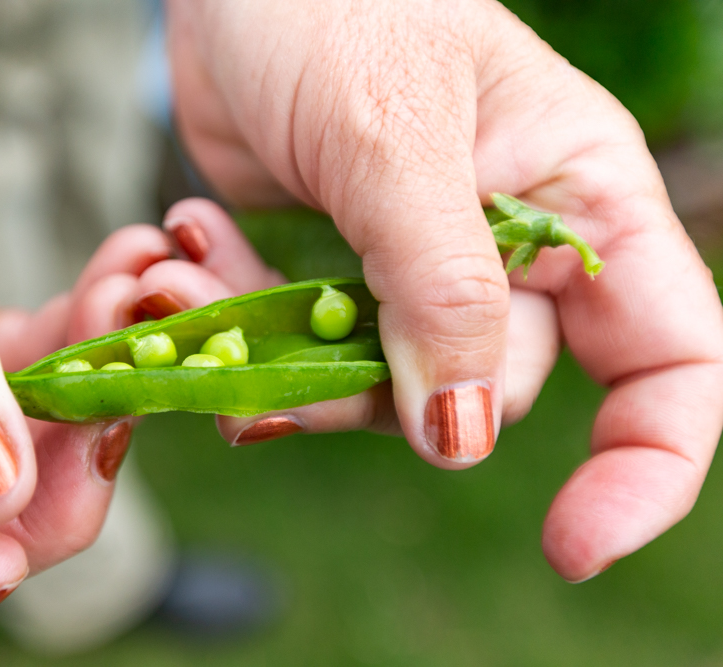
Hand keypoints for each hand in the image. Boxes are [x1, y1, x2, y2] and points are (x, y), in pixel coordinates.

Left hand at [166, 0, 722, 581]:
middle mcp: (513, 247)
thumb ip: (441, 289)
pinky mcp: (336, 267)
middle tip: (264, 363)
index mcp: (582, 201)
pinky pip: (300, 345)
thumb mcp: (394, 140)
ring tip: (184, 284)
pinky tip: (182, 260)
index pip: (669, 361)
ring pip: (375, 387)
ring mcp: (417, 264)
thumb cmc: (336, 7)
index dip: (644, 465)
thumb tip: (463, 436)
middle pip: (479, 391)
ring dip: (278, 363)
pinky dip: (237, 326)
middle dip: (366, 398)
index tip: (573, 546)